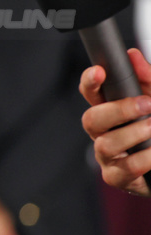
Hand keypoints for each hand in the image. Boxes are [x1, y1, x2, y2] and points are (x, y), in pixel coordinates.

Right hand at [79, 48, 150, 195]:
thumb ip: (147, 78)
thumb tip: (133, 57)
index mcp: (110, 111)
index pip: (90, 93)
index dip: (89, 82)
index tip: (99, 72)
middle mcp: (103, 133)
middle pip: (91, 119)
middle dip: (118, 110)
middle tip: (146, 104)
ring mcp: (107, 156)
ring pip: (106, 144)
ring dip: (134, 133)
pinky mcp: (117, 178)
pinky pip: (125, 168)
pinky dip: (146, 158)